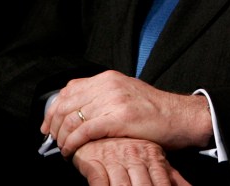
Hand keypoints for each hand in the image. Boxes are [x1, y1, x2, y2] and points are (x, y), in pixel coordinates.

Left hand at [42, 70, 212, 157]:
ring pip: (72, 119)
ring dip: (61, 138)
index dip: (53, 109)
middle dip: (54, 125)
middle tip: (53, 140)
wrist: (180, 117)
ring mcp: (114, 100)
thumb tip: (77, 111)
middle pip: (66, 104)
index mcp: (109, 77)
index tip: (48, 125)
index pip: (69, 90)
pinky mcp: (119, 118)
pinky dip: (72, 144)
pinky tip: (71, 152)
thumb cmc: (155, 110)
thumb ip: (103, 96)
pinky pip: (84, 132)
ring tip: (62, 149)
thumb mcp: (126, 94)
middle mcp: (109, 85)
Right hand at [72, 137, 191, 185]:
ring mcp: (113, 159)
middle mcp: (133, 157)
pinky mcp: (93, 162)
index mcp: (151, 155)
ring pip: (121, 185)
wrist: (101, 125)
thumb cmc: (130, 146)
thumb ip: (170, 175)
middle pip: (142, 185)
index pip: (161, 179)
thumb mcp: (153, 156)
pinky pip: (98, 179)